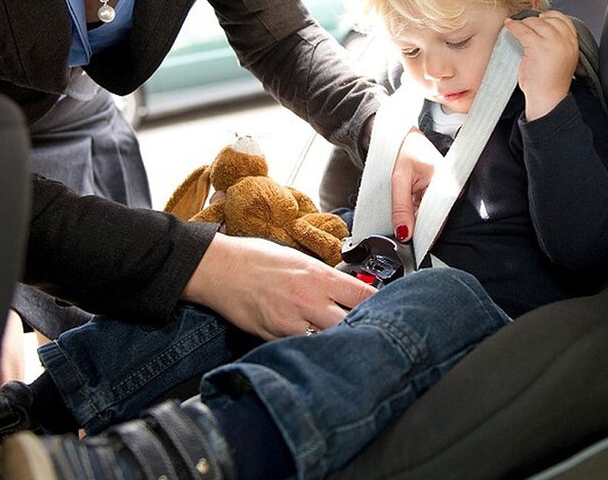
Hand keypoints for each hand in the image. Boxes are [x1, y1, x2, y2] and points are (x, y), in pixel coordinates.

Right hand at [181, 234, 374, 339]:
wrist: (217, 268)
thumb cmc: (252, 258)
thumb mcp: (295, 257)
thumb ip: (320, 275)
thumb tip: (342, 287)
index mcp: (317, 275)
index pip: (363, 294)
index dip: (381, 304)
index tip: (390, 308)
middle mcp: (308, 299)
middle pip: (353, 324)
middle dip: (366, 328)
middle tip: (374, 332)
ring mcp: (291, 321)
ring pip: (330, 341)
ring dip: (340, 342)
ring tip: (349, 344)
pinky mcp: (274, 336)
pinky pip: (302, 348)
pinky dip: (312, 349)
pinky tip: (318, 349)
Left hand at [390, 127, 439, 241]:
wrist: (400, 135)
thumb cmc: (403, 149)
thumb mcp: (398, 178)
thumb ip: (401, 207)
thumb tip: (404, 233)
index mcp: (444, 182)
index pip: (437, 217)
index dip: (424, 233)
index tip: (412, 243)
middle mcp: (446, 188)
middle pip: (432, 220)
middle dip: (417, 230)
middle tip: (402, 239)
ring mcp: (439, 192)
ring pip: (426, 218)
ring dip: (413, 224)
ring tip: (401, 227)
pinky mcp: (431, 193)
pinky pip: (422, 211)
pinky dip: (412, 216)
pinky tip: (403, 219)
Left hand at [505, 10, 578, 120]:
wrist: (548, 98)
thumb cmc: (550, 82)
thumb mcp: (561, 58)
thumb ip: (557, 43)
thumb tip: (542, 28)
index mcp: (573, 43)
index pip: (563, 20)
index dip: (550, 16)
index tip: (541, 17)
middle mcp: (565, 41)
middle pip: (548, 19)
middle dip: (534, 21)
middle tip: (524, 24)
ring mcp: (552, 43)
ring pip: (535, 23)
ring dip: (524, 23)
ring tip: (516, 26)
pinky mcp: (537, 47)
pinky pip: (523, 30)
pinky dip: (514, 26)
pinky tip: (509, 25)